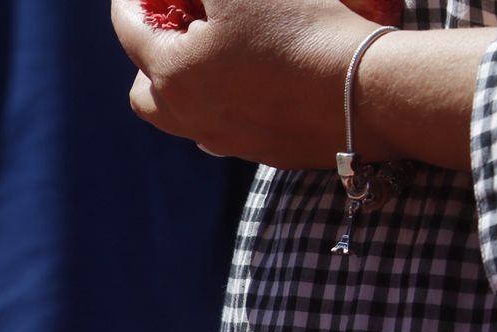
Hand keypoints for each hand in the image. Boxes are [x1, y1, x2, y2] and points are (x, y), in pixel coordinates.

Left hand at [110, 0, 376, 169]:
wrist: (367, 93)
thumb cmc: (299, 29)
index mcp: (172, 75)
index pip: (128, 32)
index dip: (130, 1)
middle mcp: (190, 117)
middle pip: (145, 93)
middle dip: (148, 58)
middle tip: (170, 27)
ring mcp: (227, 142)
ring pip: (184, 118)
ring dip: (183, 87)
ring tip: (206, 58)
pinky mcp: (265, 152)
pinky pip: (225, 131)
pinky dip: (222, 105)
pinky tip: (247, 84)